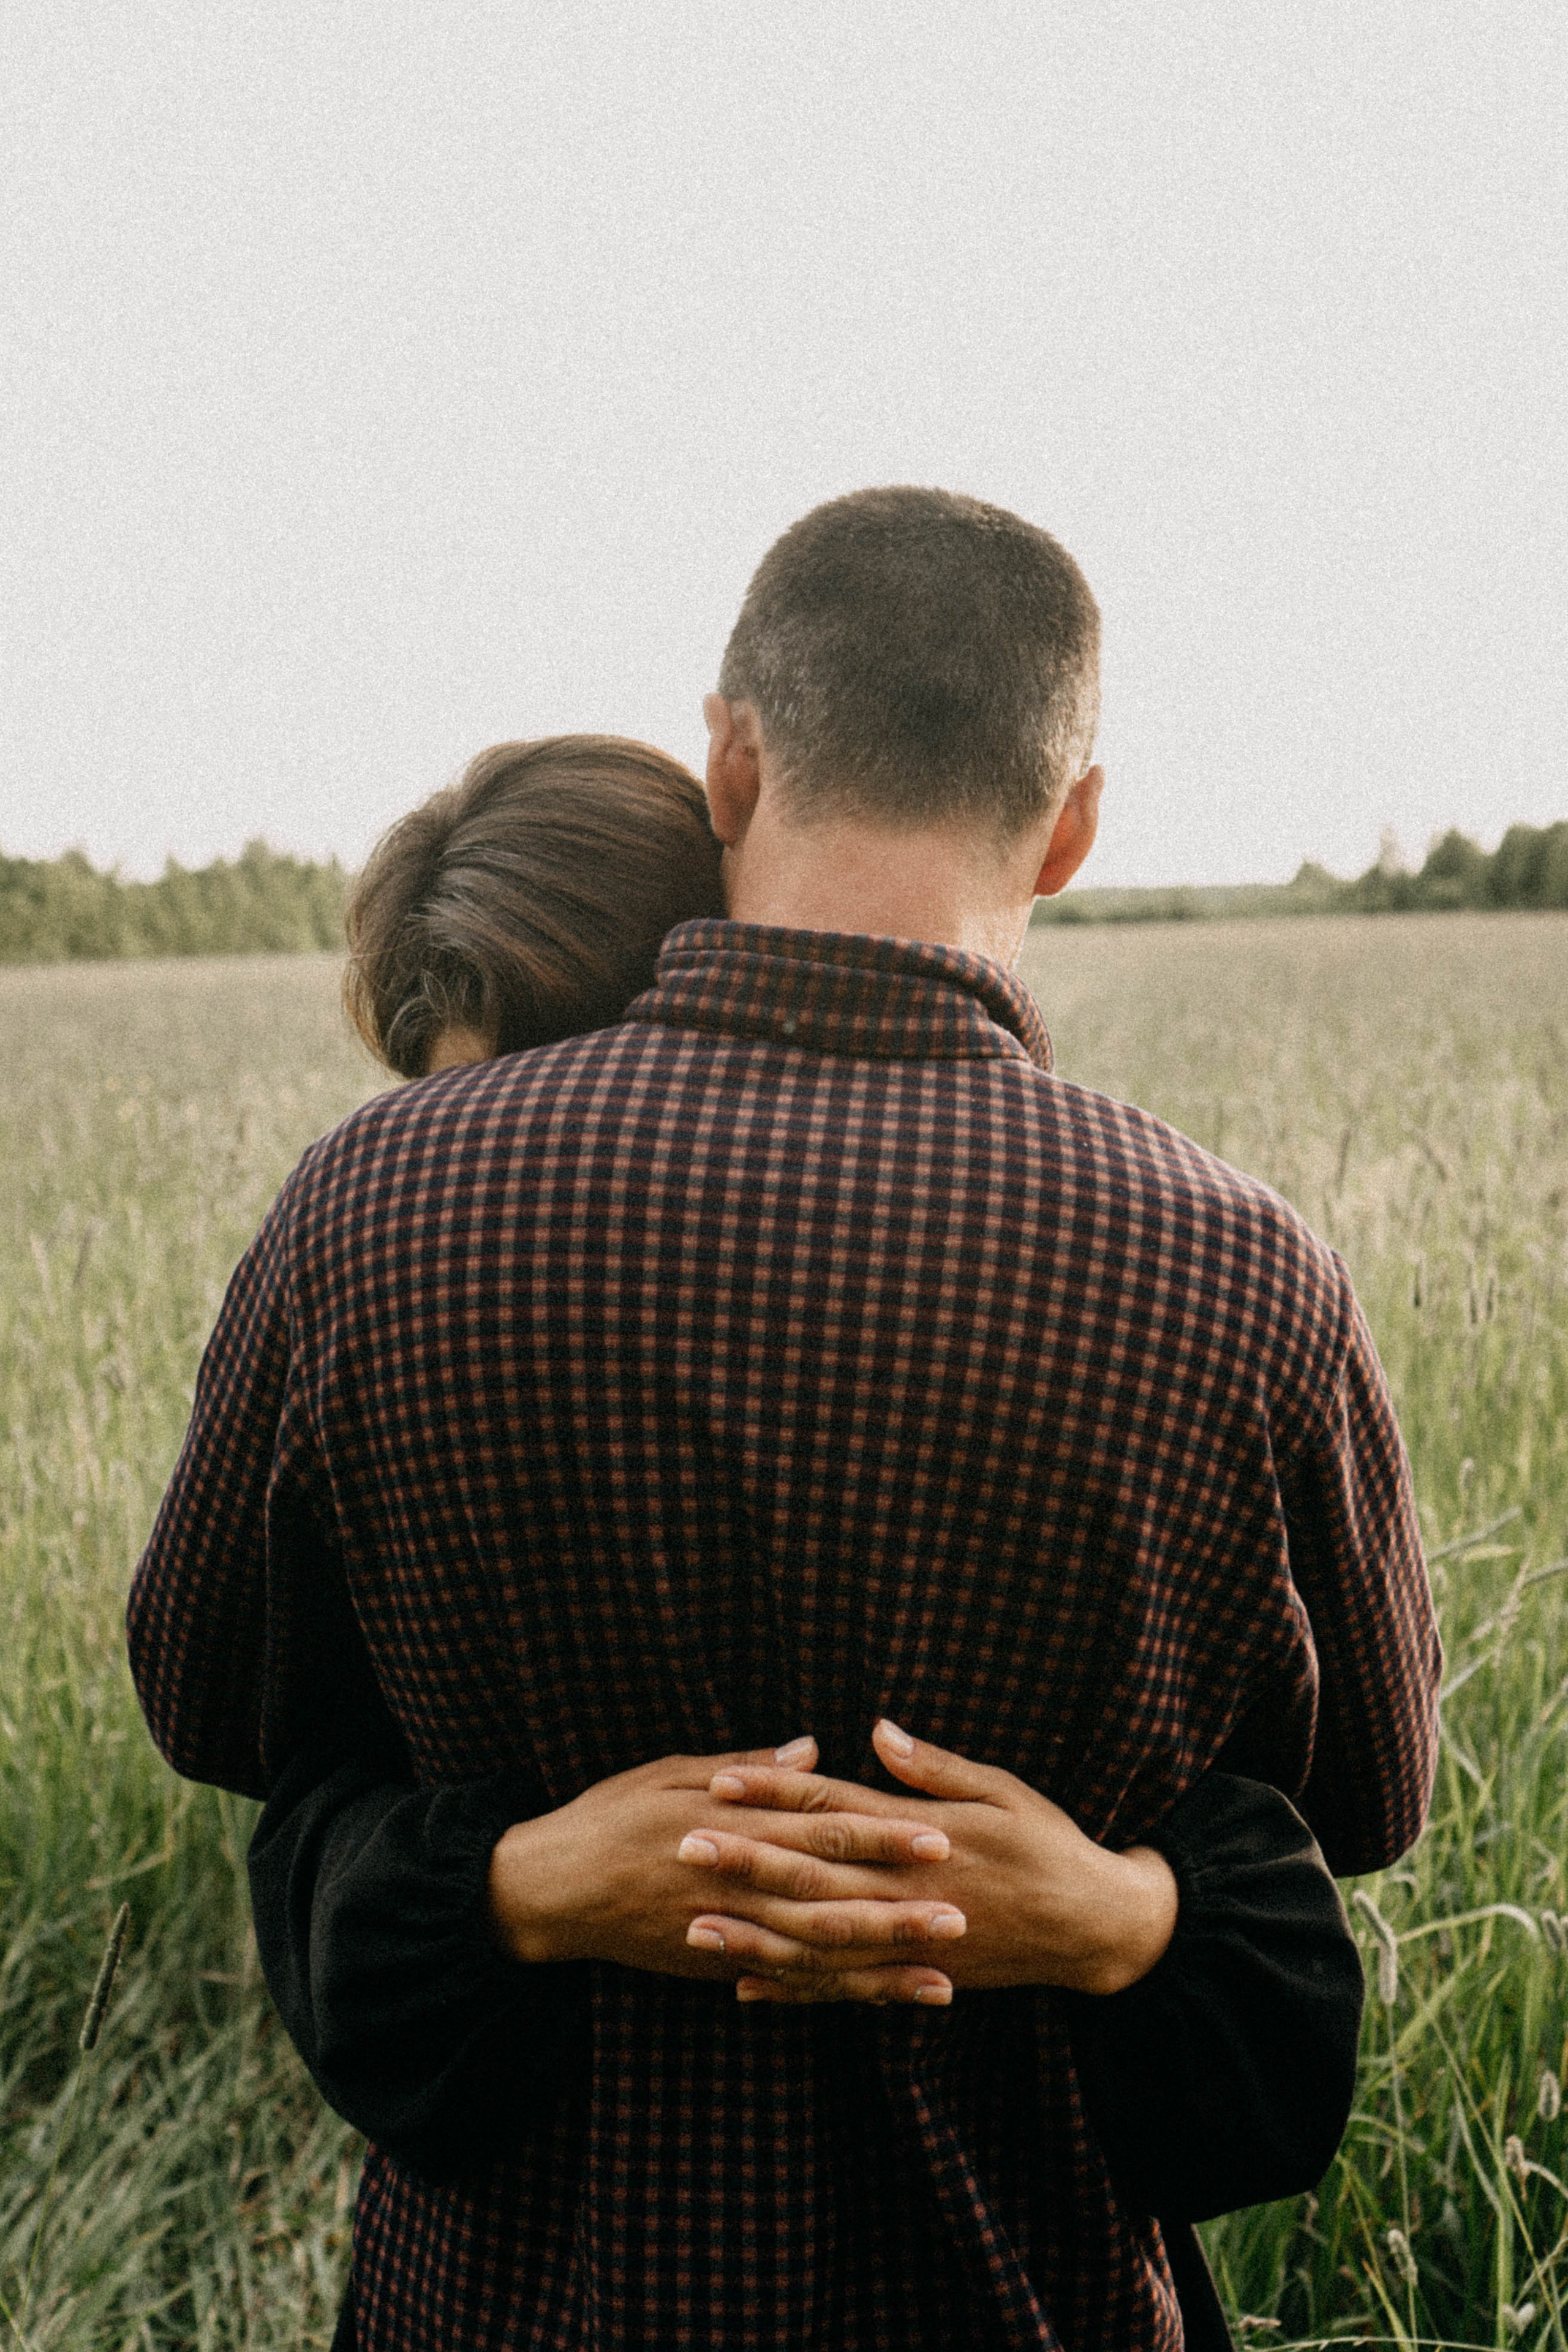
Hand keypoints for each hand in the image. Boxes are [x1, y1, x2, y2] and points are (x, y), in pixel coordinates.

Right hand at [487, 1736, 962, 2003]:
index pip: (819, 1827)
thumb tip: (813, 1748)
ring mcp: (726, 1930)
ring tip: (943, 1971)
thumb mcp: (671, 1770)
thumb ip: (746, 1766)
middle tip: (963, 1912)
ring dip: (881, 1963)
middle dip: (898, 1907)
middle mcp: (734, 1881)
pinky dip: (836, 1994)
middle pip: (830, 1897)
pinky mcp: (717, 1964)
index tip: (937, 1835)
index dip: (880, 1835)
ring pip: (815, 1953)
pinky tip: (881, 1999)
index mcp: (729, 1821)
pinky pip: (785, 1983)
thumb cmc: (611, 1816)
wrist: (550, 1890)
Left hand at [686, 1719, 1177, 2002]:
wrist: (1097, 1928)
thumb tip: (876, 1730)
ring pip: (819, 1941)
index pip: (835, 1809)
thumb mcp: (1002, 1789)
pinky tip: (746, 1987)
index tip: (720, 1780)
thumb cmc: (1049, 1844)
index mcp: (925, 1836)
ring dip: (755, 1934)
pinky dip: (795, 1989)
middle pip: (813, 1874)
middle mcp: (909, 1891)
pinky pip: (846, 1987)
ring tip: (693, 1925)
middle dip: (744, 1861)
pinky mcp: (915, 1975)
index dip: (775, 1794)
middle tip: (680, 1847)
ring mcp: (910, 1941)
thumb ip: (934, 1767)